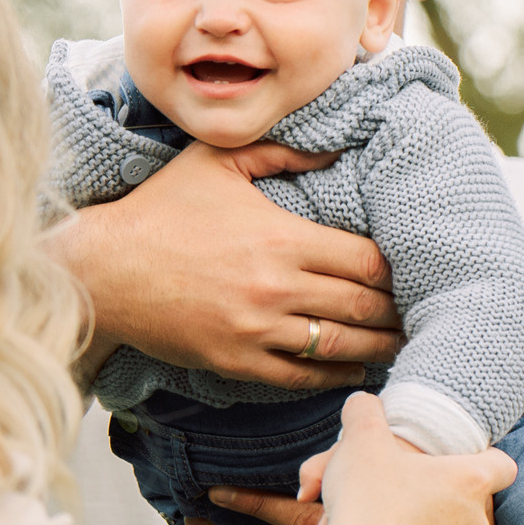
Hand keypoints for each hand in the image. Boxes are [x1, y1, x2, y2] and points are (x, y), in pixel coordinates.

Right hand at [54, 142, 402, 389]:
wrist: (103, 270)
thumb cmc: (160, 210)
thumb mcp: (218, 162)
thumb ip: (283, 151)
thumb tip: (337, 147)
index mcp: (281, 239)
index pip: (365, 260)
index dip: (395, 268)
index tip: (410, 269)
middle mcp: (275, 288)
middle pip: (362, 306)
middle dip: (397, 311)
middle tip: (421, 311)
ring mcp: (256, 331)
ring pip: (339, 347)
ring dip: (378, 347)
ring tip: (402, 344)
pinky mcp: (236, 362)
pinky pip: (301, 377)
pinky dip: (335, 376)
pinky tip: (356, 371)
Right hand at [305, 394, 512, 524]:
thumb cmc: (366, 501)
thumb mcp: (361, 440)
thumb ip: (365, 412)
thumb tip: (362, 404)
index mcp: (469, 482)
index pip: (504, 465)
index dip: (485, 458)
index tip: (458, 458)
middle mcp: (474, 523)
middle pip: (467, 502)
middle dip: (438, 495)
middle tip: (402, 488)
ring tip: (385, 521)